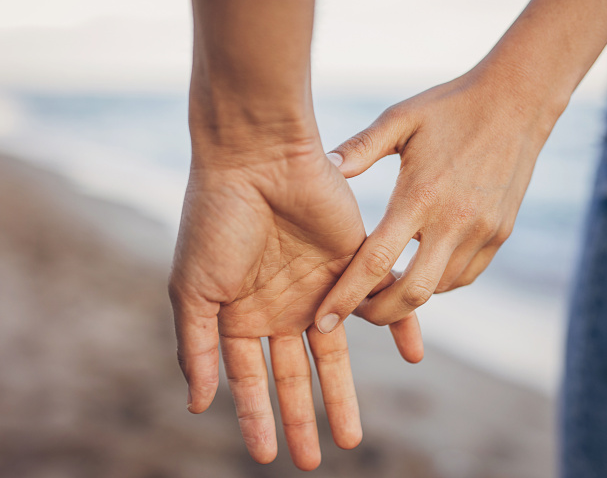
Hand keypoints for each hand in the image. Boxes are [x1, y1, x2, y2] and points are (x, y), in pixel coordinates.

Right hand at [169, 124, 422, 469]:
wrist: (256, 159)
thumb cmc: (216, 220)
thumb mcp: (194, 289)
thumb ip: (196, 347)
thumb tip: (196, 405)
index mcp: (240, 313)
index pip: (251, 377)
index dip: (256, 416)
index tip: (266, 455)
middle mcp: (279, 305)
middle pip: (294, 373)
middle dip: (302, 415)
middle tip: (315, 459)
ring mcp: (318, 286)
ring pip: (335, 351)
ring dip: (342, 392)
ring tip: (351, 437)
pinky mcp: (353, 261)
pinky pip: (381, 300)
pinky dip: (400, 324)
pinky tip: (412, 353)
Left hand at [315, 66, 561, 330]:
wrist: (518, 100)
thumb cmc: (450, 107)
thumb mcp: (400, 119)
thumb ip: (360, 147)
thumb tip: (324, 169)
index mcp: (420, 195)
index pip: (376, 262)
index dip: (346, 297)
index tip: (323, 320)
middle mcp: (454, 221)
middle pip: (412, 294)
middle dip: (378, 314)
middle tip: (355, 313)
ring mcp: (482, 231)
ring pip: (439, 289)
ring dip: (407, 298)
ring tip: (381, 291)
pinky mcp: (500, 234)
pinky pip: (464, 276)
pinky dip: (437, 283)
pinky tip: (419, 270)